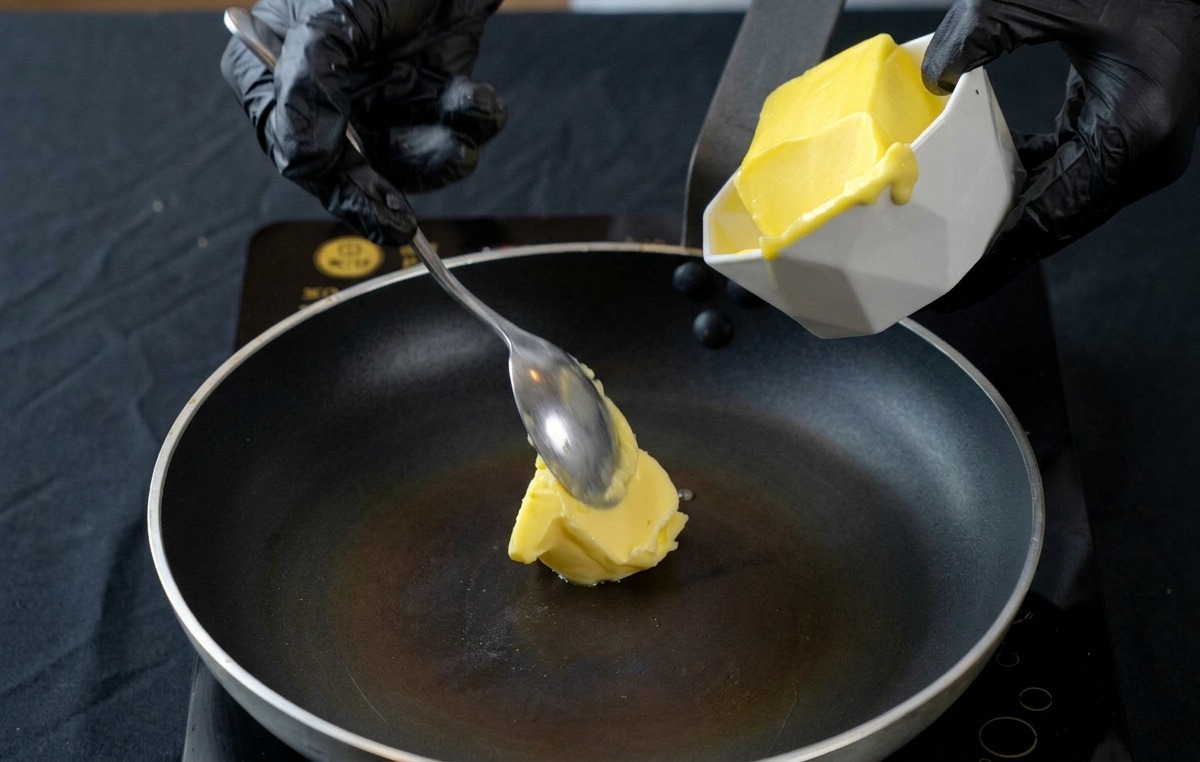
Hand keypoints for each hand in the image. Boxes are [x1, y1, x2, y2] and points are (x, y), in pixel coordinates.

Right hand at [221, 0, 507, 243]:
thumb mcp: (329, 20)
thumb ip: (308, 89)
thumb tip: (300, 159)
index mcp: (280, 69)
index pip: (296, 149)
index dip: (335, 187)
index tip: (375, 209)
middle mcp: (330, 91)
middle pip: (352, 167)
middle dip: (385, 193)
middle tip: (406, 224)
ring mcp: (384, 91)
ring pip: (409, 156)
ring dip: (440, 158)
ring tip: (462, 140)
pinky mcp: (434, 88)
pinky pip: (452, 128)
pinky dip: (473, 121)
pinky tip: (480, 100)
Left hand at [921, 0, 1199, 310]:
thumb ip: (992, 25)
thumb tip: (936, 71)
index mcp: (1136, 129)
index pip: (1051, 218)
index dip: (997, 258)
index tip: (955, 287)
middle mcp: (1145, 152)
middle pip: (1056, 223)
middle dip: (997, 254)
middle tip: (940, 281)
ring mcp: (1141, 148)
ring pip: (1061, 204)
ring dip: (1009, 219)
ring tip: (951, 242)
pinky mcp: (1128, 134)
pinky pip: (1067, 174)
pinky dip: (1026, 184)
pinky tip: (982, 187)